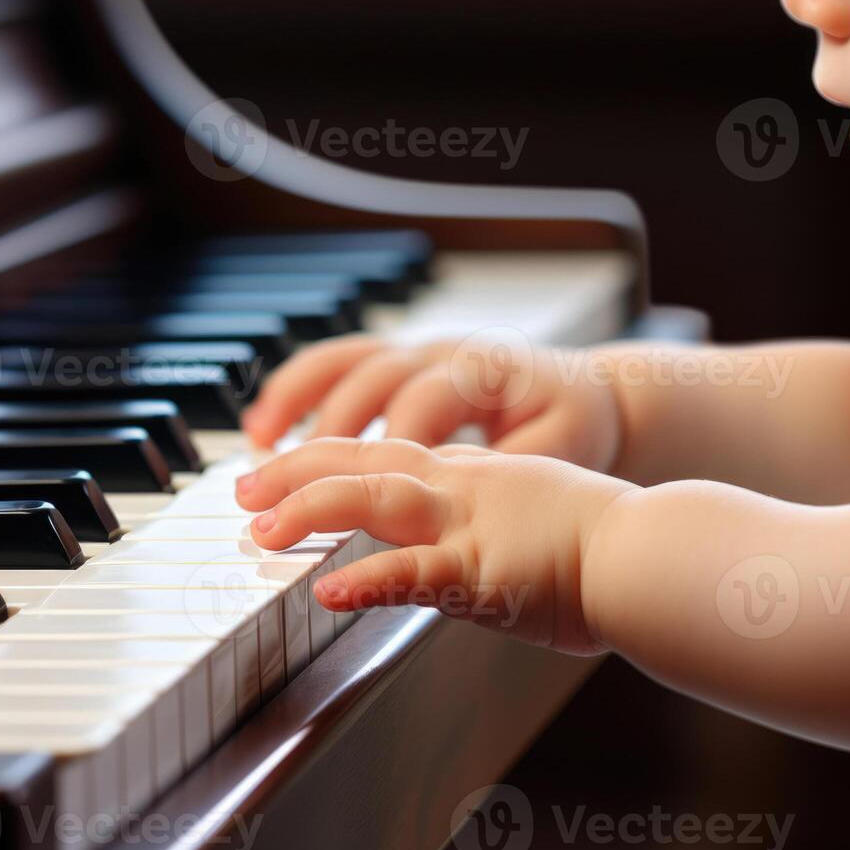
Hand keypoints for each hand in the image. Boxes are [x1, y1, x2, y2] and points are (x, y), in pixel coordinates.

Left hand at [235, 437, 636, 653]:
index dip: (319, 459)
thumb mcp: (531, 512)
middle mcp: (461, 486)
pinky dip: (367, 579)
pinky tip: (328, 590)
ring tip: (261, 531)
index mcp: (469, 472)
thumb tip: (450, 549)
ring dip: (310, 511)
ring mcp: (469, 526)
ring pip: (374, 502)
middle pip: (360, 464)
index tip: (273, 471)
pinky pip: (415, 574)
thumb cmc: (605, 541)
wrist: (652, 549)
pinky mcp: (484, 571)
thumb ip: (483, 522)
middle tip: (242, 492)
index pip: (379, 453)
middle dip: (293, 473)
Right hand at [239, 334, 622, 472]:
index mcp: (484, 373)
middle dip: (324, 432)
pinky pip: (340, 364)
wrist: (593, 392)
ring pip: (345, 362)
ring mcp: (418, 349)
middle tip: (284, 484)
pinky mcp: (403, 358)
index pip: (425, 405)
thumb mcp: (556, 451)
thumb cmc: (573, 427)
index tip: (359, 498)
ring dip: (295, 401)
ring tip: (255, 444)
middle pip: (371, 380)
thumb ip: (508, 471)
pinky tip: (266, 425)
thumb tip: (467, 499)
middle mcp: (443, 353)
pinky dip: (299, 391)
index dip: (392, 448)